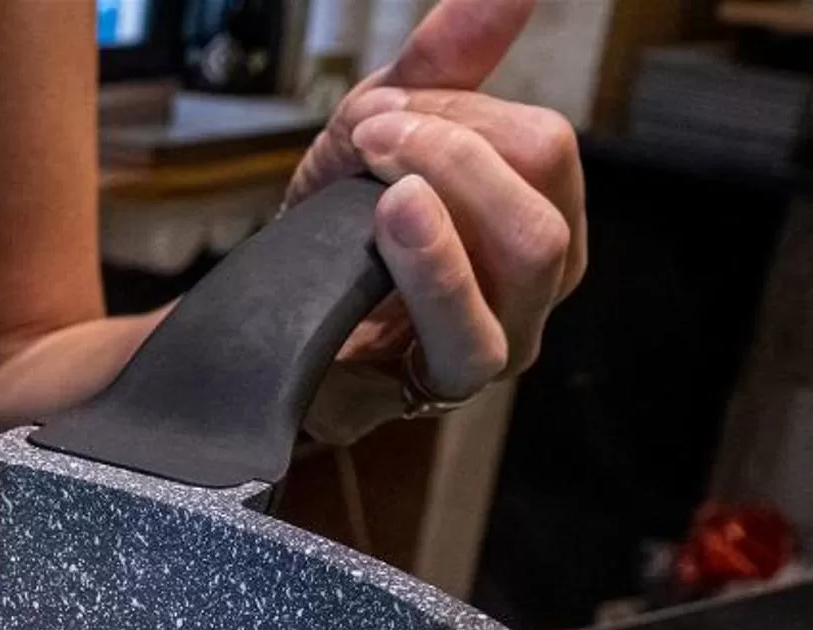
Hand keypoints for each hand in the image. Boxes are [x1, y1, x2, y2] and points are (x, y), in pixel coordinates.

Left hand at [285, 0, 585, 443]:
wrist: (266, 320)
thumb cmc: (339, 231)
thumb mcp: (383, 127)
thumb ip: (447, 60)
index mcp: (540, 217)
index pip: (542, 145)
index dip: (460, 116)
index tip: (380, 115)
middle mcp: (539, 286)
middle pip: (546, 188)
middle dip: (454, 148)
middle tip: (372, 139)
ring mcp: (502, 340)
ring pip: (531, 253)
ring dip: (450, 195)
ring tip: (383, 182)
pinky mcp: (449, 386)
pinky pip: (469, 332)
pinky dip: (433, 266)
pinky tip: (390, 226)